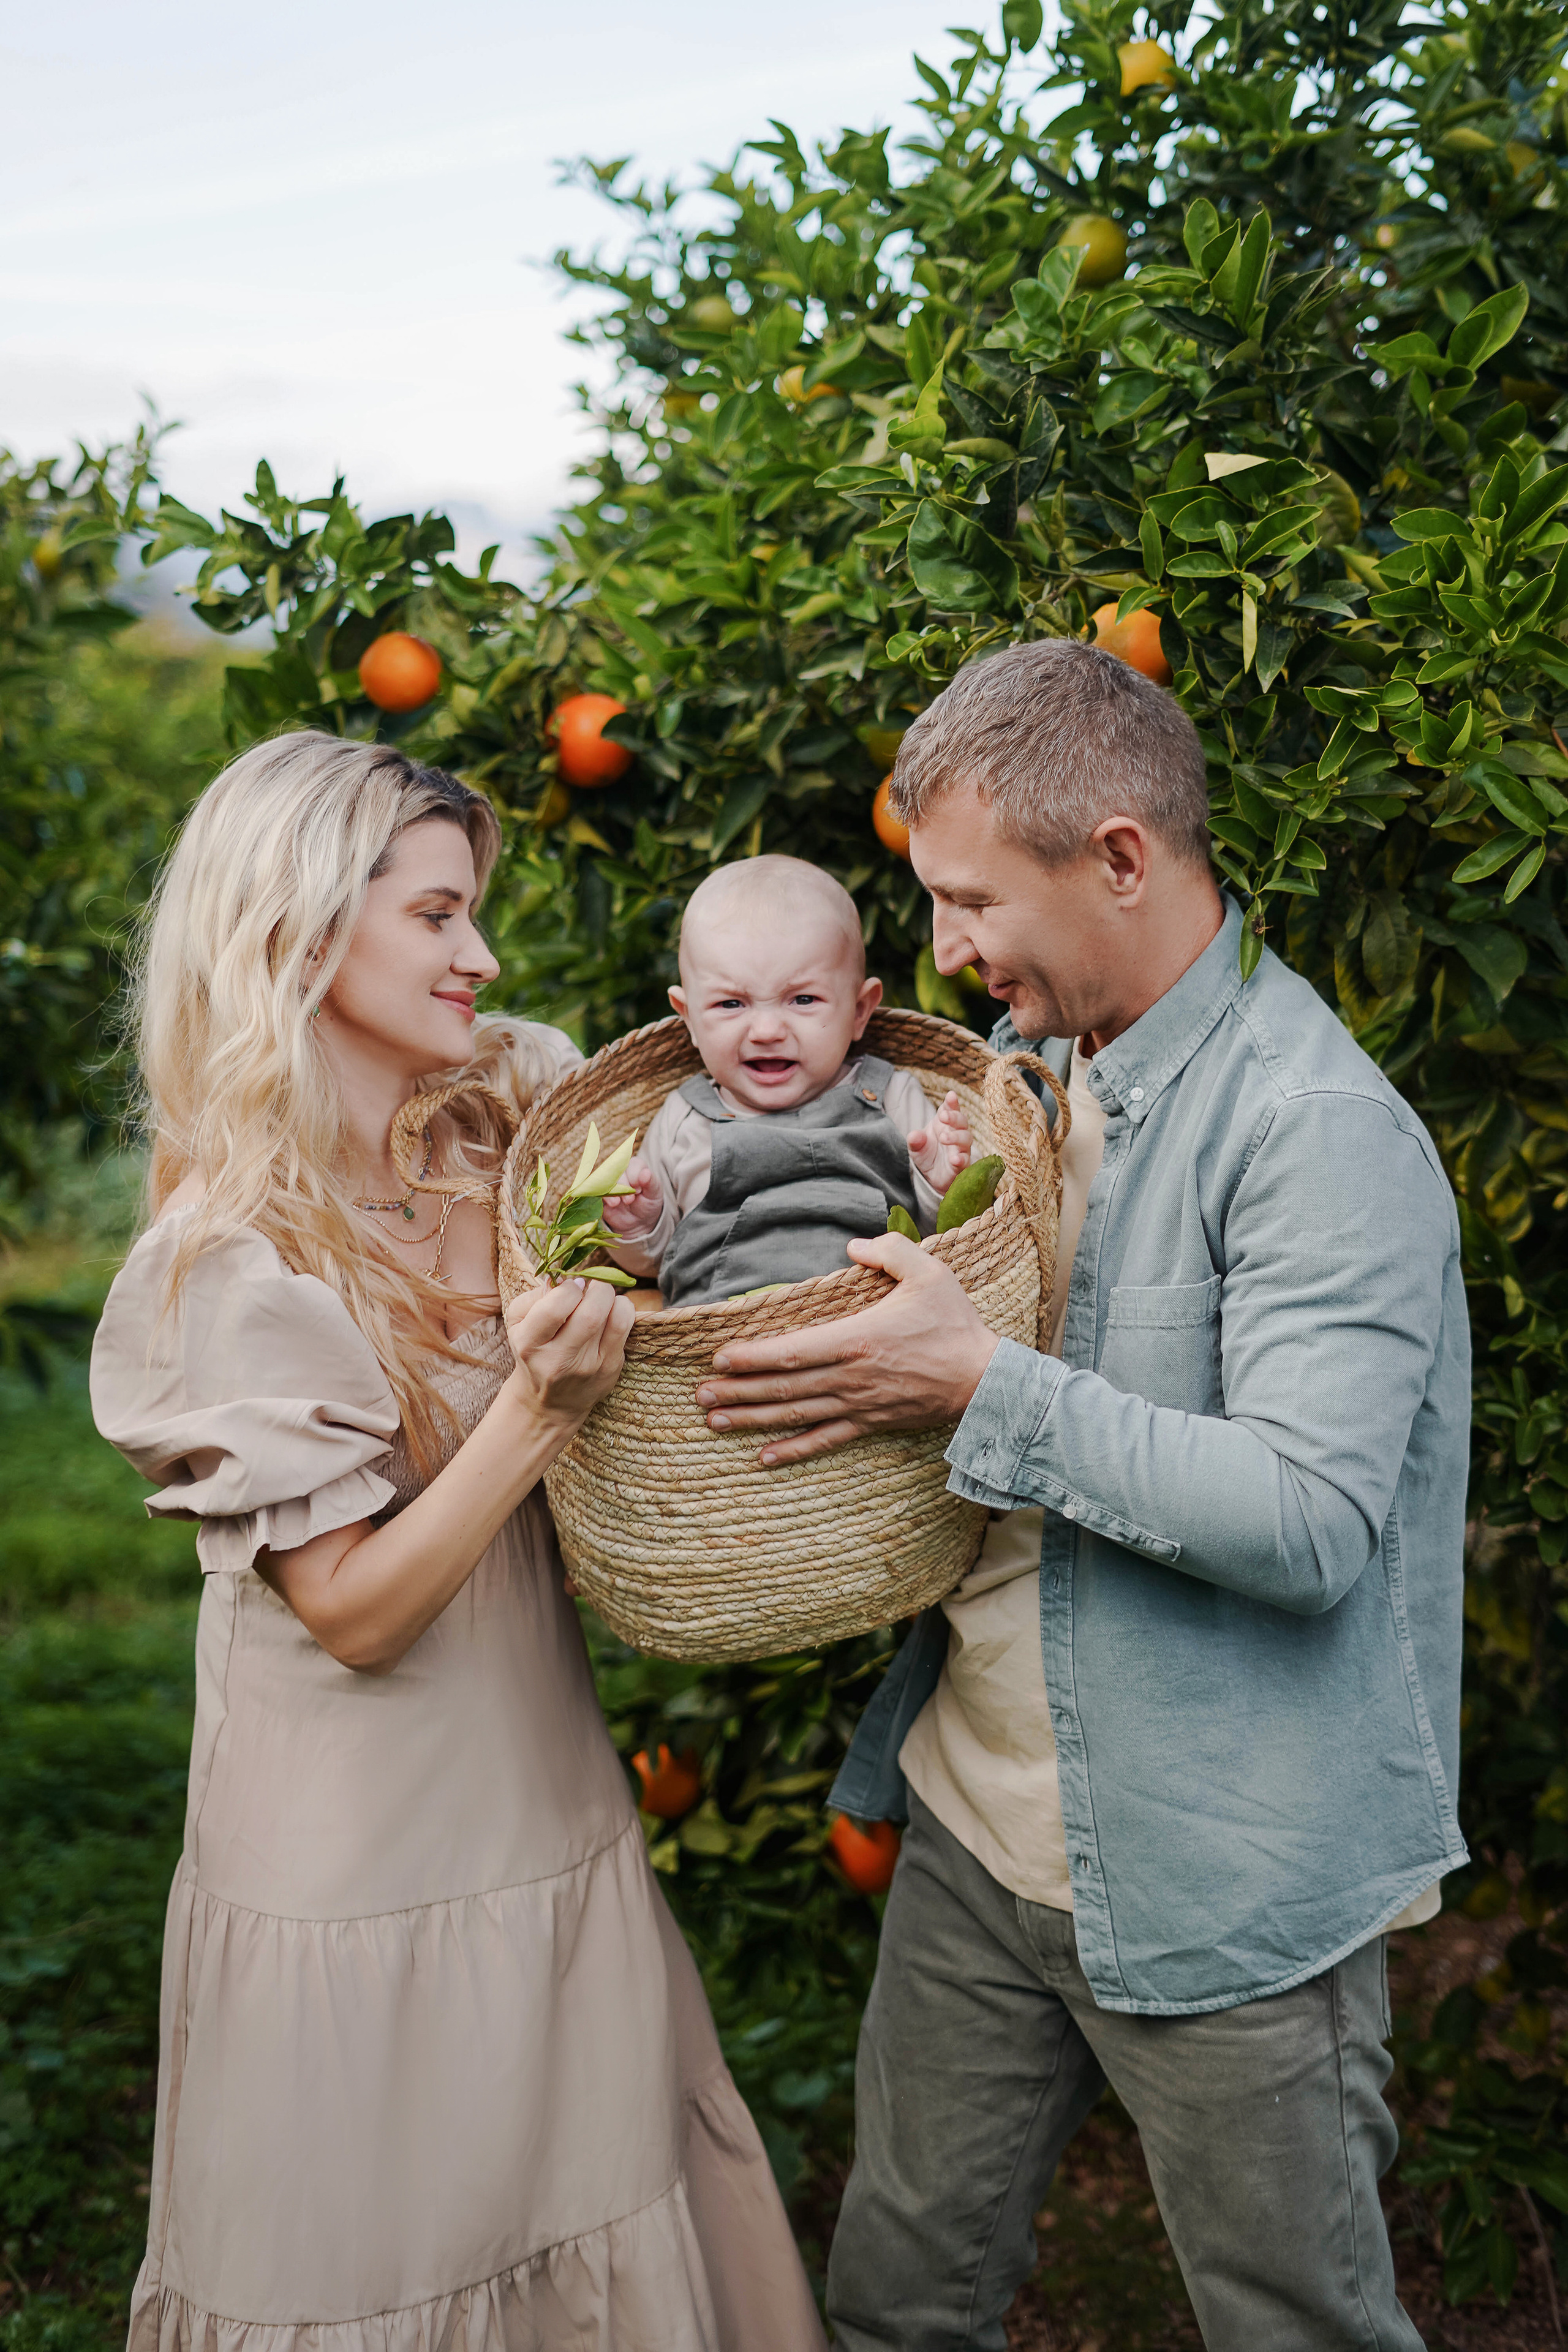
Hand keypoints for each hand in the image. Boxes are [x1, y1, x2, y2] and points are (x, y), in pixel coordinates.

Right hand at [504, 1277, 633, 1425]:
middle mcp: (560, 1359)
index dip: (569, 1287)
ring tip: (601, 1299)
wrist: (549, 1401)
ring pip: (615, 1318)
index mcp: (530, 1344)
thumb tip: (563, 1277)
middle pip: (592, 1313)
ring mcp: (589, 1366)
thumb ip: (536, 1295)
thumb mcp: (519, 1323)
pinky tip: (611, 1312)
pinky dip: (622, 1309)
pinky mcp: (610, 1368)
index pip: (555, 1308)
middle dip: (596, 1288)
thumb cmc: (533, 1352)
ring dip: (612, 1297)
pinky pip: (626, 1328)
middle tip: (590, 1288)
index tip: (571, 1286)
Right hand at [600, 1158, 663, 1237]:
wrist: (638, 1221)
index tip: (639, 1190)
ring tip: (617, 1203)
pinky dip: (601, 1196)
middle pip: (617, 1170)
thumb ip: (651, 1182)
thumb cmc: (648, 1203)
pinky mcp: (600, 1193)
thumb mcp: (654, 1194)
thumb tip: (646, 1172)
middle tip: (629, 1200)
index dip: (635, 1176)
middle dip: (622, 1184)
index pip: (633, 1165)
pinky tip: (610, 1204)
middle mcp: (621, 1171)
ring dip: (610, 1191)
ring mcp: (609, 1181)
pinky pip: (595, 1190)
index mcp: (636, 1167)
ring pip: (605, 1179)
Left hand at [693, 1233, 999, 1464]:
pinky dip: (792, 1451)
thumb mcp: (929, 1273)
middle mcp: (849, 1377)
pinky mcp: (870, 1423)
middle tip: (699, 1395)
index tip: (720, 1358)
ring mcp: (858, 1405)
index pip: (792, 1351)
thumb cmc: (955, 1325)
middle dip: (737, 1391)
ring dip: (752, 1419)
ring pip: (795, 1415)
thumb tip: (853, 1246)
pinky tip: (763, 1458)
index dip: (753, 1356)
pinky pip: (825, 1440)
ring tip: (715, 1421)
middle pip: (783, 1387)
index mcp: (855, 1339)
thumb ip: (889, 1251)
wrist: (985, 1380)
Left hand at [907, 1089, 971, 1194]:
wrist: (930, 1177)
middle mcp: (956, 1133)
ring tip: (943, 1138)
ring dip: (956, 1137)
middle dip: (954, 1117)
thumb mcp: (916, 1147)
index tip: (951, 1095)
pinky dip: (961, 1158)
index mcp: (944, 1124)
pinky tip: (954, 1159)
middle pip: (962, 1121)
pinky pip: (965, 1160)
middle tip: (943, 1116)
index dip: (952, 1103)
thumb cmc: (926, 1155)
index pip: (951, 1109)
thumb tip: (913, 1135)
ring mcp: (961, 1149)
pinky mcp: (963, 1164)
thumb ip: (915, 1140)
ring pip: (966, 1139)